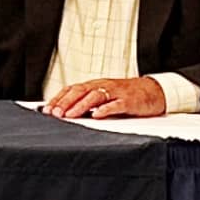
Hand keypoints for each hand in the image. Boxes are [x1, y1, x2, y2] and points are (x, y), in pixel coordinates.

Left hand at [44, 75, 166, 119]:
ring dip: (80, 106)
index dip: (59, 98)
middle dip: (65, 102)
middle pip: (81, 91)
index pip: (73, 89)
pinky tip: (97, 115)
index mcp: (96, 85)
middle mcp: (103, 86)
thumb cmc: (126, 95)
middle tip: (54, 113)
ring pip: (95, 96)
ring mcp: (116, 93)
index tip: (47, 109)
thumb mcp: (104, 96)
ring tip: (70, 115)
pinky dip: (106, 109)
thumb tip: (66, 112)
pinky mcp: (129, 100)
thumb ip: (87, 102)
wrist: (153, 91)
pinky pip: (116, 104)